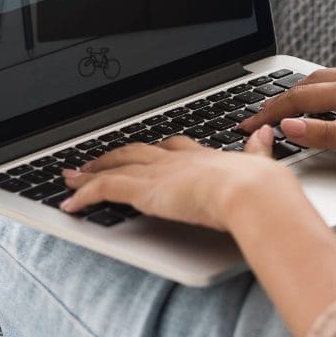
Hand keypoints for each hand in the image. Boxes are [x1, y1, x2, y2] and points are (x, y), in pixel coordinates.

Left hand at [59, 127, 296, 231]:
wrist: (250, 192)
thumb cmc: (261, 186)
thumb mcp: (261, 163)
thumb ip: (258, 150)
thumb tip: (265, 133)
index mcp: (204, 156)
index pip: (172, 148)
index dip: (156, 150)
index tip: (147, 151)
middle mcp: (177, 160)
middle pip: (137, 151)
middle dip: (115, 155)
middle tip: (96, 159)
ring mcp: (158, 172)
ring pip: (115, 166)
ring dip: (91, 171)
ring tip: (72, 175)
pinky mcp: (144, 189)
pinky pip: (104, 189)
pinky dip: (84, 195)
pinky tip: (70, 204)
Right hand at [237, 63, 335, 160]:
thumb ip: (328, 134)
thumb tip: (288, 126)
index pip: (297, 99)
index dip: (268, 112)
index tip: (246, 123)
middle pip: (310, 83)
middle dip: (282, 97)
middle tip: (262, 112)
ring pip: (332, 78)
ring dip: (307, 89)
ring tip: (295, 102)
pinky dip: (333, 87)